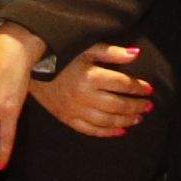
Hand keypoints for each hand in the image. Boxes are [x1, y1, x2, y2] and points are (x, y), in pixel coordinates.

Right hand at [31, 41, 158, 139]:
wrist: (30, 67)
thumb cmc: (62, 54)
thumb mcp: (87, 47)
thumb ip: (112, 52)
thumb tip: (136, 55)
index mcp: (92, 76)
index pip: (123, 84)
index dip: (139, 87)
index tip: (149, 89)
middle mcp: (85, 96)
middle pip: (118, 105)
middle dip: (136, 106)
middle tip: (148, 106)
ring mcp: (75, 109)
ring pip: (107, 120)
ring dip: (126, 120)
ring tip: (138, 118)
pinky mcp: (67, 118)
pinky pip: (90, 129)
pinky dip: (107, 132)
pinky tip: (120, 130)